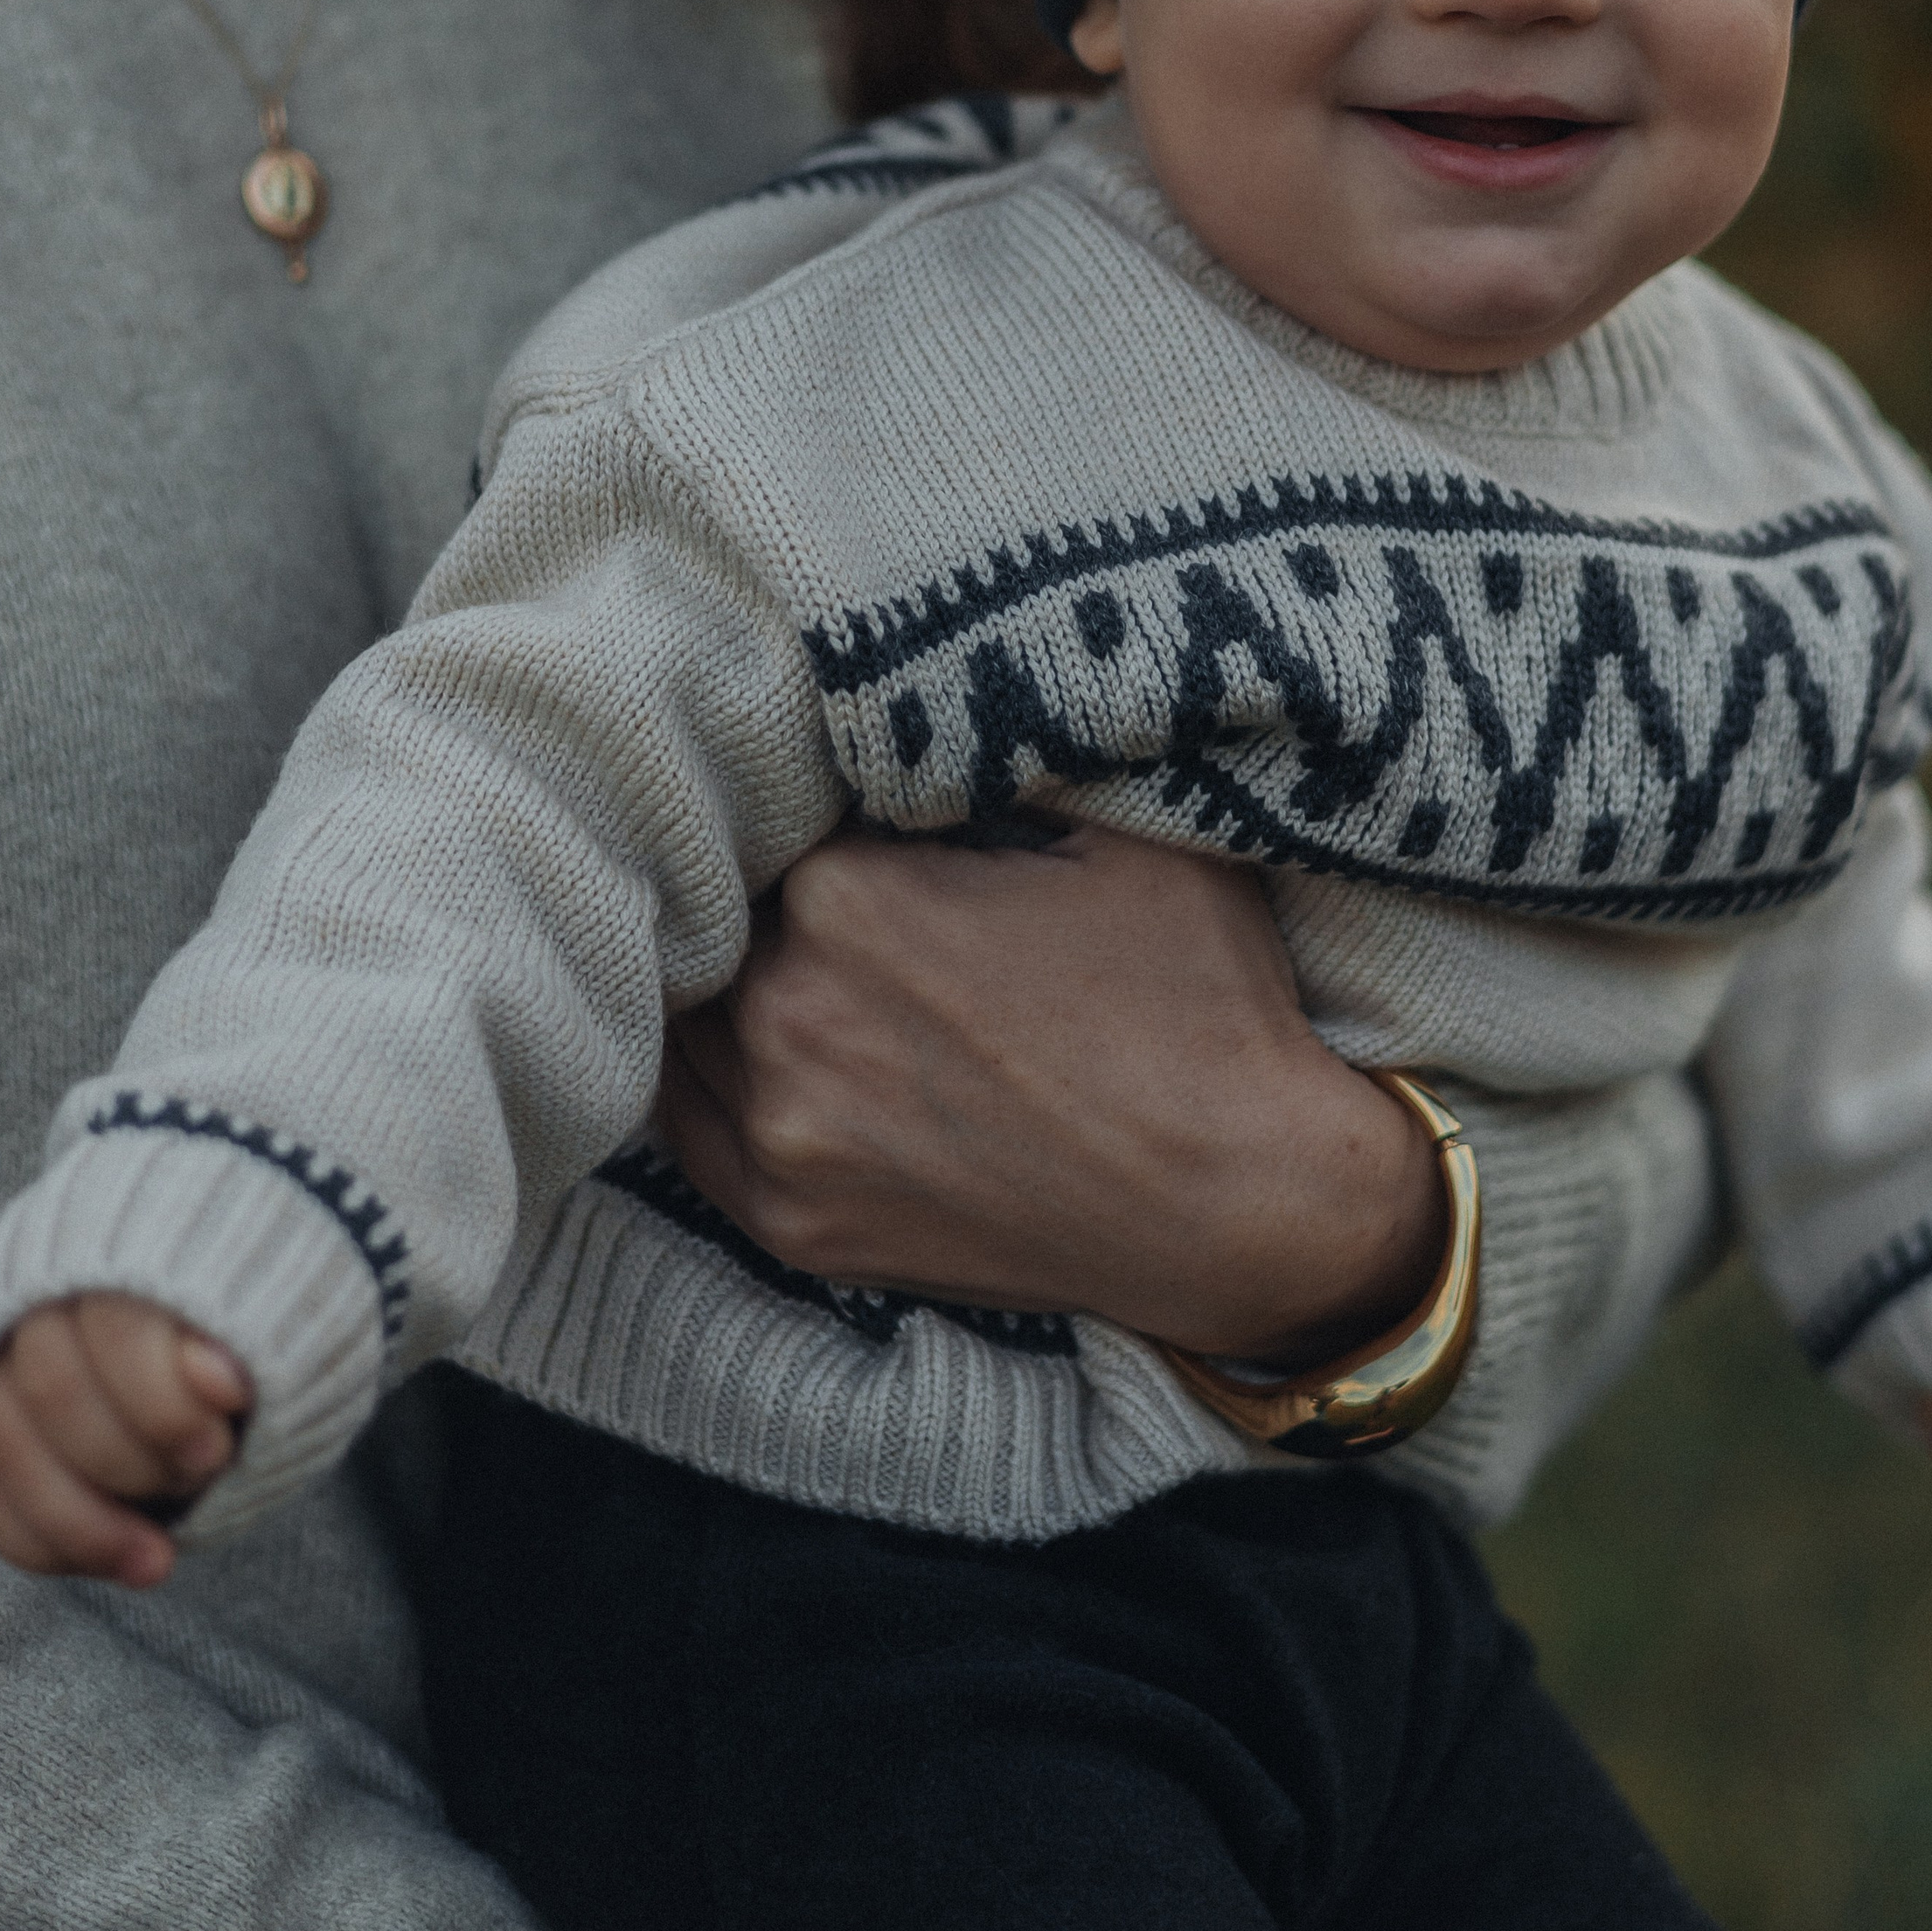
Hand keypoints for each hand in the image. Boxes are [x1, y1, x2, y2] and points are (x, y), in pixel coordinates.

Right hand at [0, 1293, 248, 1586]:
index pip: (118, 1329)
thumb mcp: (269, 1331)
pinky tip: (107, 1564)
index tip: (219, 1444)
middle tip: (201, 1476)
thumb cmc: (244, 1333)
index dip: (165, 1400)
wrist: (210, 1344)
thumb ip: (246, 1348)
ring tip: (156, 1562)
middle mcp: (46, 1302)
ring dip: (83, 1524)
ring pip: (5, 1444)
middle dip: (131, 1460)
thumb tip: (223, 1380)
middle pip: (55, 1390)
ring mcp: (2, 1363)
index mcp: (125, 1259)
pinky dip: (39, 1543)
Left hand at [658, 822, 1446, 1370]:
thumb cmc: (1200, 1000)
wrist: (1244, 1198)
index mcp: (844, 896)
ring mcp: (779, 1134)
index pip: (761, 811)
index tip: (842, 800)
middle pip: (714, 915)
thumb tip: (917, 706)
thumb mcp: (1120, 826)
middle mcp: (785, 1015)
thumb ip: (992, 758)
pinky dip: (713, 1071)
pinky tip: (762, 1037)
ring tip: (795, 955)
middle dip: (759, 887)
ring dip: (725, 976)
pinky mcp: (788, 1224)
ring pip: (687, 1016)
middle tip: (821, 876)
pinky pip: (691, 1124)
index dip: (800, 798)